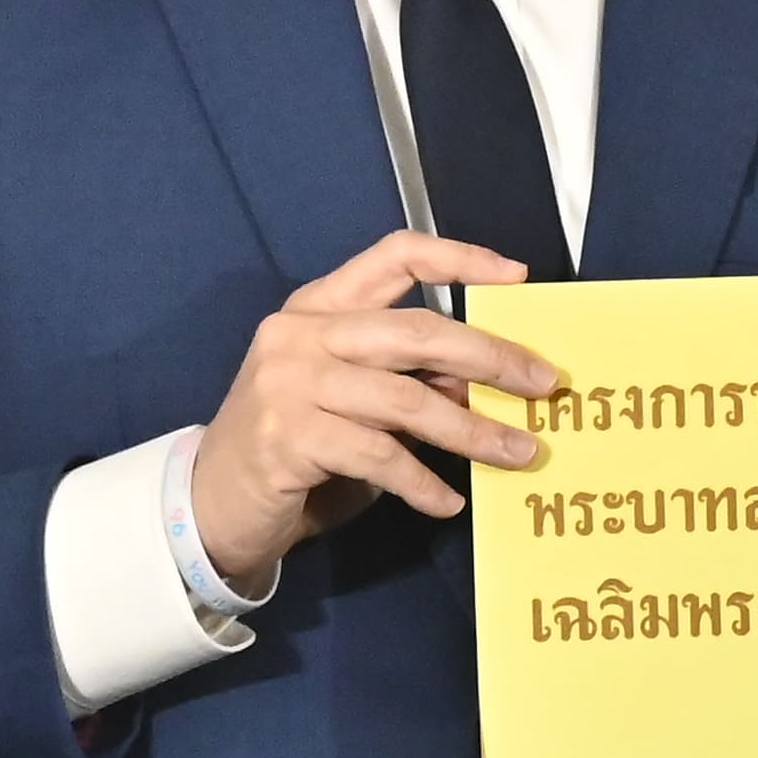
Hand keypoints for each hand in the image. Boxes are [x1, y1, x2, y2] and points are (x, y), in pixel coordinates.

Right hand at [189, 229, 563, 580]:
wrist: (214, 502)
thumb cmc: (297, 445)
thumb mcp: (353, 400)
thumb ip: (408, 380)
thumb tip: (490, 383)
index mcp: (320, 306)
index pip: (394, 256)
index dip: (459, 259)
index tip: (516, 277)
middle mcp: (301, 333)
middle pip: (416, 330)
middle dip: (490, 357)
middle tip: (544, 384)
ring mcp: (290, 382)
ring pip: (406, 399)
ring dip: (472, 431)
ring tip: (519, 454)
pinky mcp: (287, 436)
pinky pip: (378, 456)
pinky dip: (422, 482)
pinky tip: (447, 502)